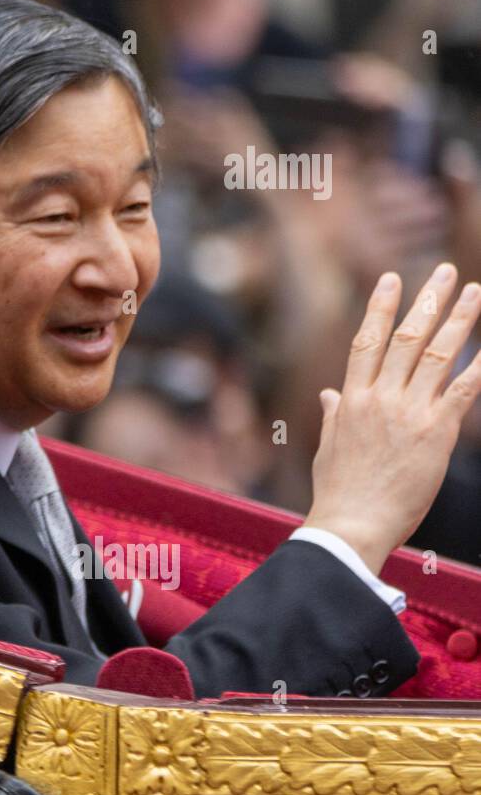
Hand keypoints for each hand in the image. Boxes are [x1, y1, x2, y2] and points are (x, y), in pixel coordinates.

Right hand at [304, 263, 480, 571]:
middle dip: (428, 300)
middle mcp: (380, 397)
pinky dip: (478, 367)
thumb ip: (333, 414)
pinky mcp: (434, 432)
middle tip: (446, 272)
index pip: (366, 340)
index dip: (380, 307)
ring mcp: (408, 412)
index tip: (391, 279)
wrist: (352, 523)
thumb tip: (328, 393)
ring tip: (474, 293)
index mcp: (352, 398)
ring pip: (438, 354)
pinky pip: (462, 391)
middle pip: (407, 337)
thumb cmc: (338, 490)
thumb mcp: (329, 446)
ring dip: (460, 320)